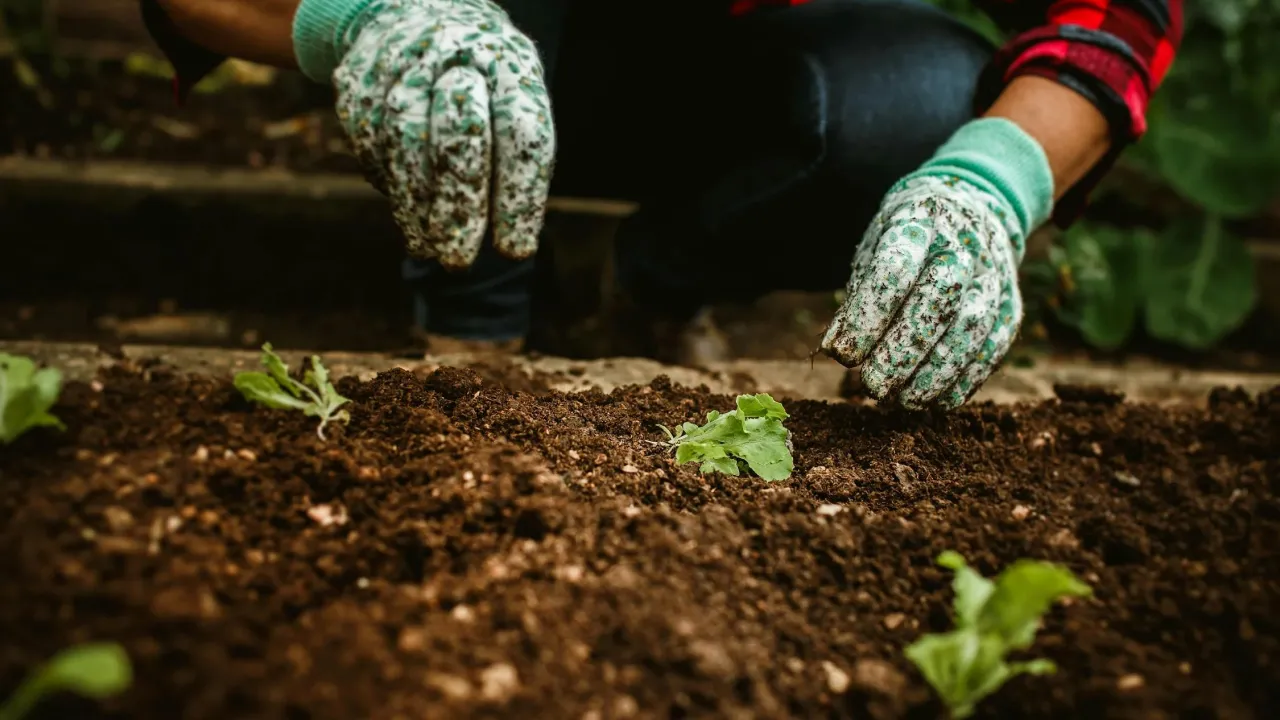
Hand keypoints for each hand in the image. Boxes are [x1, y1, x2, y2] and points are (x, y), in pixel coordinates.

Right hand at [331, 0, 553, 267]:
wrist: (410, 11)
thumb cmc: (481, 77)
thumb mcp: (511, 97)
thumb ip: (513, 157)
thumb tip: (510, 242)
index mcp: (509, 62)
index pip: (522, 136)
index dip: (519, 198)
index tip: (515, 250)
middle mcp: (456, 53)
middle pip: (459, 135)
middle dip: (459, 206)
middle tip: (459, 260)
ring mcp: (401, 60)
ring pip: (404, 142)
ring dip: (416, 206)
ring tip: (430, 248)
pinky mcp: (358, 78)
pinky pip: (370, 142)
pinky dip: (390, 184)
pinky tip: (407, 213)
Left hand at [820, 118, 1053, 409]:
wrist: (969, 211)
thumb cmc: (906, 242)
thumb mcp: (874, 250)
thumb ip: (860, 296)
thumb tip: (840, 350)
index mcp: (920, 223)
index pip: (895, 269)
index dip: (867, 316)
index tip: (842, 354)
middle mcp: (964, 246)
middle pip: (939, 299)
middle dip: (903, 350)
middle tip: (873, 386)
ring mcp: (994, 276)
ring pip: (971, 328)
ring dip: (934, 373)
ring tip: (901, 401)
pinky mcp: (1011, 307)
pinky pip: (993, 348)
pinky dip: (964, 381)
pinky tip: (934, 401)